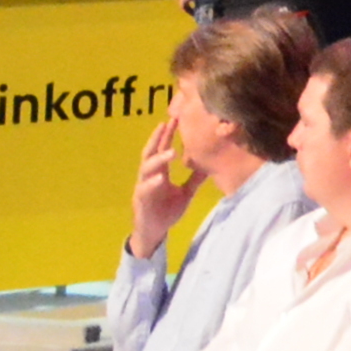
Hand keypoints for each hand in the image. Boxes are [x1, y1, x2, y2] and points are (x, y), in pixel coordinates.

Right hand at [128, 112, 191, 255]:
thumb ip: (194, 180)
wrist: (154, 232)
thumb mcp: (185, 193)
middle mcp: (149, 176)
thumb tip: (210, 165)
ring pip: (146, 168)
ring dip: (158, 159)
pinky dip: (152, 183)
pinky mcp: (141, 200)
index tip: (176, 118)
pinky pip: (144, 190)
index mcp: (159, 172)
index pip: (162, 148)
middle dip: (158, 137)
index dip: (167, 134)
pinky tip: (160, 179)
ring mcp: (143, 187)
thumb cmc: (166, 211)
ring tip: (171, 151)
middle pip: (151, 152)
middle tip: (167, 123)